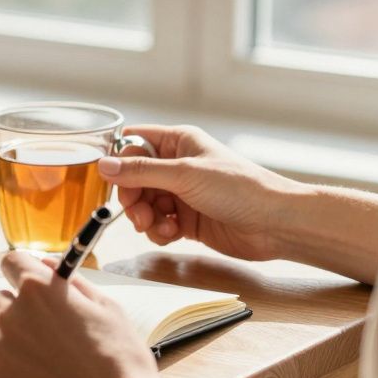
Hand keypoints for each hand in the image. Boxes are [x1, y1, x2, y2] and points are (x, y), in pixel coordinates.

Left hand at [0, 252, 232, 377]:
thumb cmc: (121, 359)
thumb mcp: (107, 308)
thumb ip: (72, 281)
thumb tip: (46, 265)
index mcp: (38, 289)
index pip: (11, 262)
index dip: (23, 272)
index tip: (33, 285)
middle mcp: (11, 315)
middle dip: (15, 309)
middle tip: (45, 330)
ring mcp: (1, 351)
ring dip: (14, 343)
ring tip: (50, 364)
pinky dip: (15, 374)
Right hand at [101, 125, 304, 261]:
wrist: (274, 224)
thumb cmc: (238, 189)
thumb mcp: (184, 175)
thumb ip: (141, 172)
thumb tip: (103, 166)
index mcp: (179, 142)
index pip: (134, 143)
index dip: (120, 161)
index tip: (112, 181)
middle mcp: (178, 166)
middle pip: (134, 179)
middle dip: (132, 198)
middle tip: (138, 213)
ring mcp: (182, 194)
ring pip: (144, 204)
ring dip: (145, 218)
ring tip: (159, 226)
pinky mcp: (188, 221)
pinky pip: (158, 224)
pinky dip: (159, 231)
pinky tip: (173, 234)